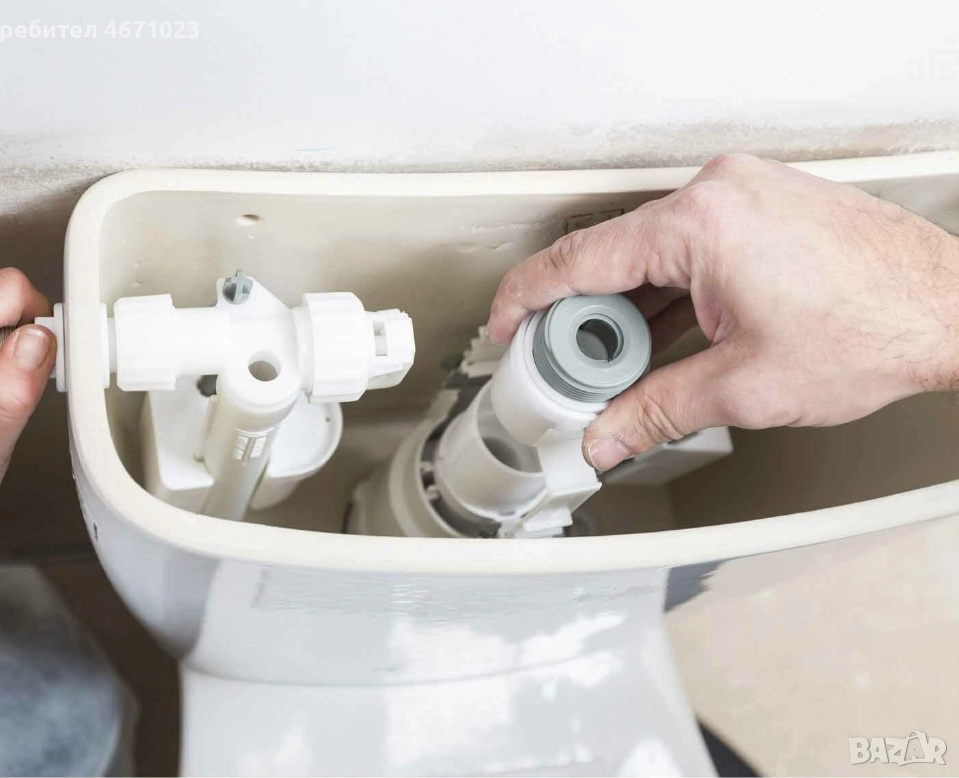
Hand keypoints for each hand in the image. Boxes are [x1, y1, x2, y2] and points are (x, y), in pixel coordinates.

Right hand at [488, 153, 958, 469]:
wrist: (951, 309)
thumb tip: (606, 436)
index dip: (528, 298)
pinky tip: (658, 338)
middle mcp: (718, 195)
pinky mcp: (760, 209)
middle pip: (612, 256)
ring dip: (626, 309)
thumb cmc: (874, 330)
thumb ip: (655, 412)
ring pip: (650, 254)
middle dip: (583, 318)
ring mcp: (741, 196)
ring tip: (614, 365)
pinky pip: (688, 248)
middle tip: (567, 371)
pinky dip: (665, 293)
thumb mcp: (744, 387)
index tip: (504, 323)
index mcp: (700, 225)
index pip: (581, 258)